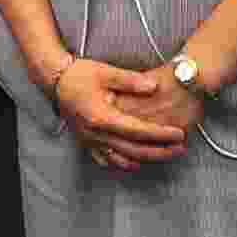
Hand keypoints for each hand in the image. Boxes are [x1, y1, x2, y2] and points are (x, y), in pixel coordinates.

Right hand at [53, 50, 196, 169]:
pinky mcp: (86, 143)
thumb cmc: (80, 74)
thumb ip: (131, 80)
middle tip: (181, 148)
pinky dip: (123, 164)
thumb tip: (154, 86)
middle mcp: (96, 134)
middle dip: (160, 151)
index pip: (138, 130)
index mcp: (102, 117)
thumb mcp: (106, 72)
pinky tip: (135, 164)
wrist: (55, 82)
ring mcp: (90, 141)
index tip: (179, 134)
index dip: (160, 134)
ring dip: (146, 160)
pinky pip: (106, 160)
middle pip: (134, 150)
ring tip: (166, 156)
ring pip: (122, 159)